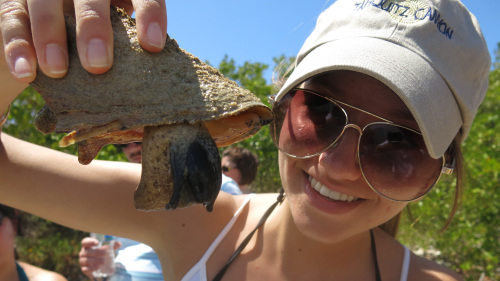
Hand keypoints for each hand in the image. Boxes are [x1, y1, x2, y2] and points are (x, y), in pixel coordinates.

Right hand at [0, 0, 166, 82]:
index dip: (149, 14)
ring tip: (58, 71)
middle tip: (98, 65)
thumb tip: (153, 92)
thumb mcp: (118, 40)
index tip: (154, 46)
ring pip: (45, 3)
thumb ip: (131, 51)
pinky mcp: (13, 2)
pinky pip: (12, 19)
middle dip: (94, 25)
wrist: (56, 33)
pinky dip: (18, 46)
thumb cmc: (100, 42)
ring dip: (50, 35)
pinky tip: (27, 73)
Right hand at [78, 237, 121, 277]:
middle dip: (96, 252)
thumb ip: (113, 245)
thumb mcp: (108, 249)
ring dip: (95, 260)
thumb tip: (119, 243)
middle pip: (87, 251)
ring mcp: (82, 261)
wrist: (100, 266)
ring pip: (86, 260)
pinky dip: (92, 268)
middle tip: (105, 253)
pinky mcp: (84, 269)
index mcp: (87, 246)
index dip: (90, 241)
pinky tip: (98, 267)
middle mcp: (83, 253)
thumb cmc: (102, 254)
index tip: (97, 242)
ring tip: (103, 261)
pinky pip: (86, 269)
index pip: (85, 242)